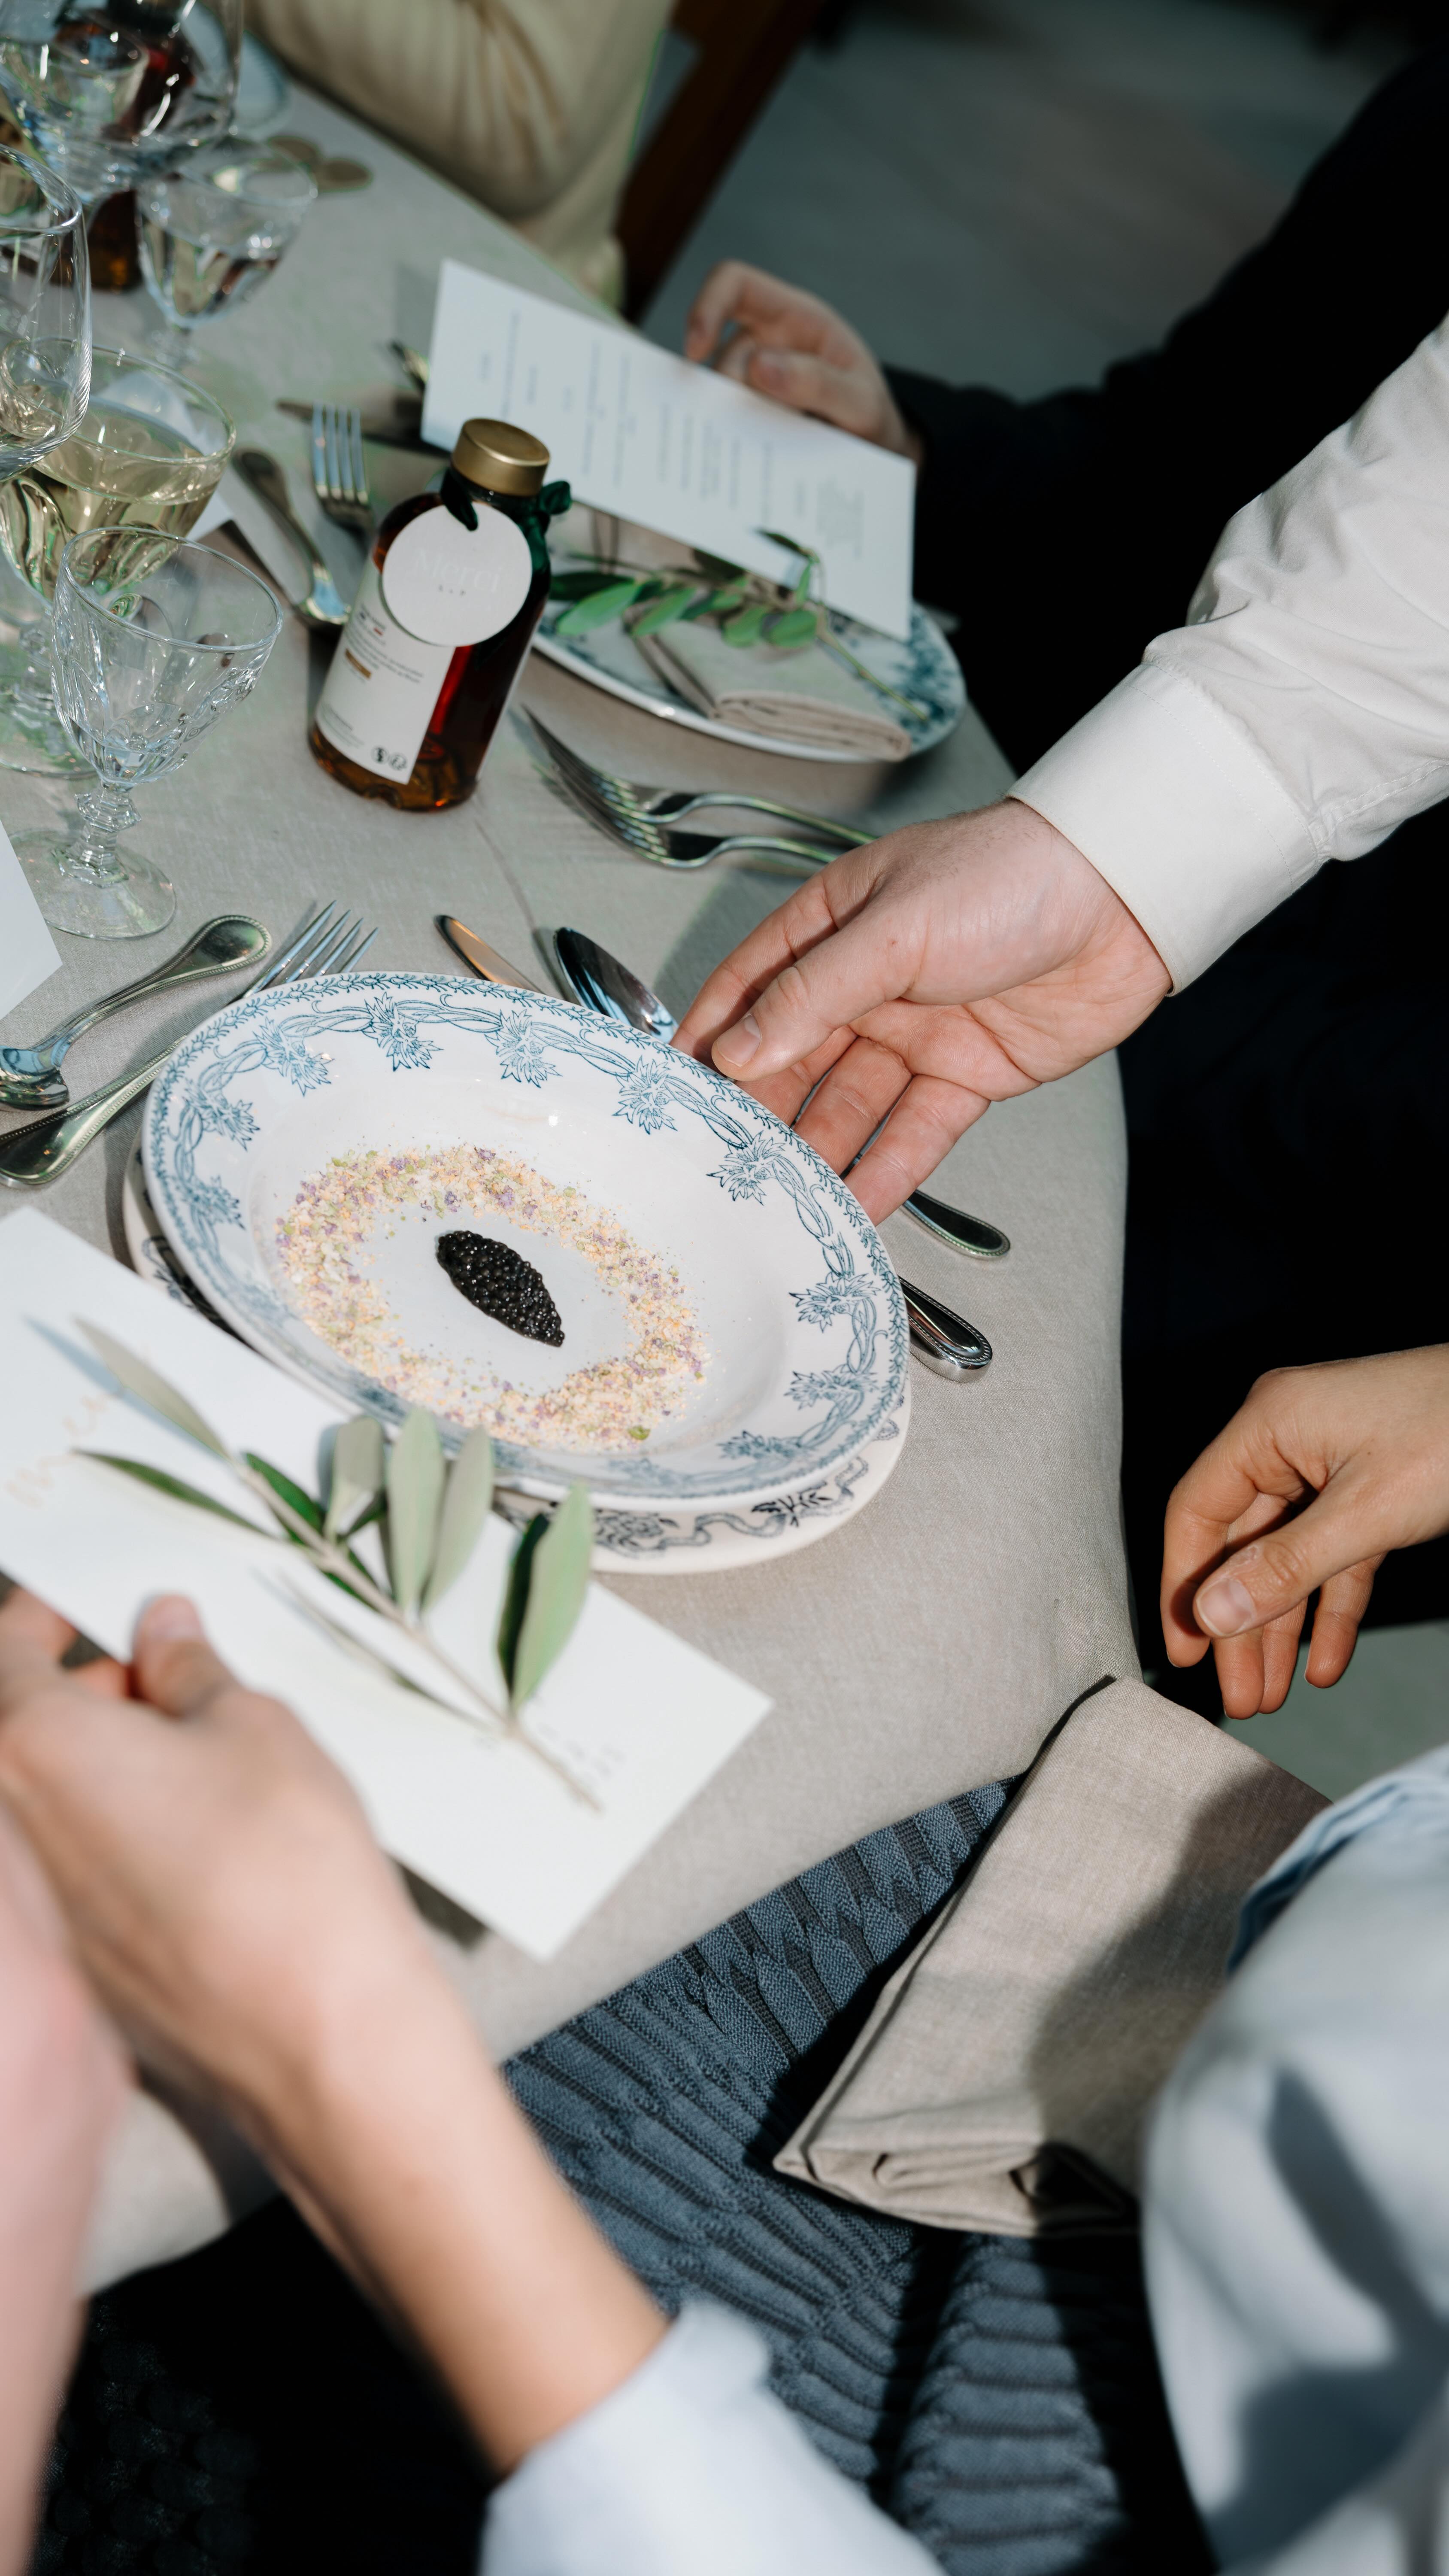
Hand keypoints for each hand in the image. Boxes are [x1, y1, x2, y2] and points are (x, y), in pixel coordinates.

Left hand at [0, 1590, 660, 2473]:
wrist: (318, 2034)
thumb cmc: (289, 1868)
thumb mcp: (254, 1726)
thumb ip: (191, 1670)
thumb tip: (162, 1632)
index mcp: (35, 1747)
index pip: (8, 1647)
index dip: (53, 1612)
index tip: (97, 1602)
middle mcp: (12, 1827)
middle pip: (24, 1727)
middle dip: (91, 1689)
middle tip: (175, 1673)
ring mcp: (40, 1903)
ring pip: (52, 1799)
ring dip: (108, 1762)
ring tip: (205, 1753)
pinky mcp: (79, 1960)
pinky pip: (77, 1866)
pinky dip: (119, 1831)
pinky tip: (204, 1834)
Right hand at [673, 801, 1170, 1219]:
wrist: (1123, 898)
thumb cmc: (1009, 877)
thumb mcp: (896, 928)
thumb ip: (816, 994)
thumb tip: (740, 1051)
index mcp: (834, 927)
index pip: (750, 988)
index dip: (711, 1038)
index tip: (674, 1094)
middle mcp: (867, 984)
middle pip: (795, 1061)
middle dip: (761, 1114)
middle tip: (725, 1167)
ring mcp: (915, 1033)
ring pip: (850, 1106)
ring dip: (820, 1154)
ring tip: (783, 1204)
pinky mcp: (966, 1075)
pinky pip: (914, 1132)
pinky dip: (887, 1171)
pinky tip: (855, 1207)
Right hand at [684, 260, 922, 461]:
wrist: (874, 450)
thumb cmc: (870, 412)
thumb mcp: (861, 401)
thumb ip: (819, 384)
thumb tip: (759, 367)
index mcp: (795, 316)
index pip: (736, 284)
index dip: (707, 306)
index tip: (695, 350)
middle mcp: (766, 342)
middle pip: (722, 357)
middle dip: (734, 396)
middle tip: (762, 430)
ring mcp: (753, 381)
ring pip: (722, 397)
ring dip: (740, 424)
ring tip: (777, 447)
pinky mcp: (749, 414)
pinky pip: (728, 423)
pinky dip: (737, 442)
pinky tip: (759, 459)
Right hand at [1161, 1349, 1448, 1719]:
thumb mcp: (1367, 1512)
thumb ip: (1287, 1567)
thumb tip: (1213, 1613)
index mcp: (1269, 1424)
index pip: (1198, 1512)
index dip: (1184, 1586)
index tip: (1185, 1655)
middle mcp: (1289, 1439)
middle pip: (1243, 1545)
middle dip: (1242, 1626)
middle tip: (1238, 1697)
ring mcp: (1329, 1462)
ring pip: (1289, 1558)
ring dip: (1283, 1627)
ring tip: (1273, 1696)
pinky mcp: (1368, 1486)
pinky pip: (1336, 1556)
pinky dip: (1333, 1607)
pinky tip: (1327, 1662)